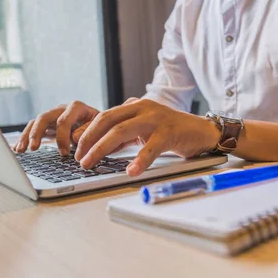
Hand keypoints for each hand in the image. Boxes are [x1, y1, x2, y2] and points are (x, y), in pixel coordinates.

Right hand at [14, 101, 99, 155]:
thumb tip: (74, 138)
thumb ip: (88, 132)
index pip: (64, 119)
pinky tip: (18, 149)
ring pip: (36, 122)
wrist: (102, 125)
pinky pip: (33, 129)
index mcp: (78, 108)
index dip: (62, 137)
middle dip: (37, 133)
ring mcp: (54, 116)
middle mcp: (63, 109)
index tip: (64, 154)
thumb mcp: (100, 129)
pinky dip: (25, 138)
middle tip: (34, 148)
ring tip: (20, 150)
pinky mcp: (48, 125)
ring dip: (27, 136)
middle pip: (45, 117)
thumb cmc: (101, 128)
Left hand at [74, 99, 219, 176]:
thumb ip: (123, 134)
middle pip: (107, 121)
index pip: (103, 117)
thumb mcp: (143, 129)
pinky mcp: (169, 132)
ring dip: (102, 149)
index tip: (75, 148)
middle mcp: (142, 107)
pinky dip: (138, 160)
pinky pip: (150, 148)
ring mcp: (155, 118)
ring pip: (121, 131)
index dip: (87, 132)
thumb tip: (96, 145)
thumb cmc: (170, 132)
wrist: (202, 131)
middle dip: (89, 140)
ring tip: (90, 164)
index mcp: (134, 105)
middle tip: (78, 158)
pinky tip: (130, 172)